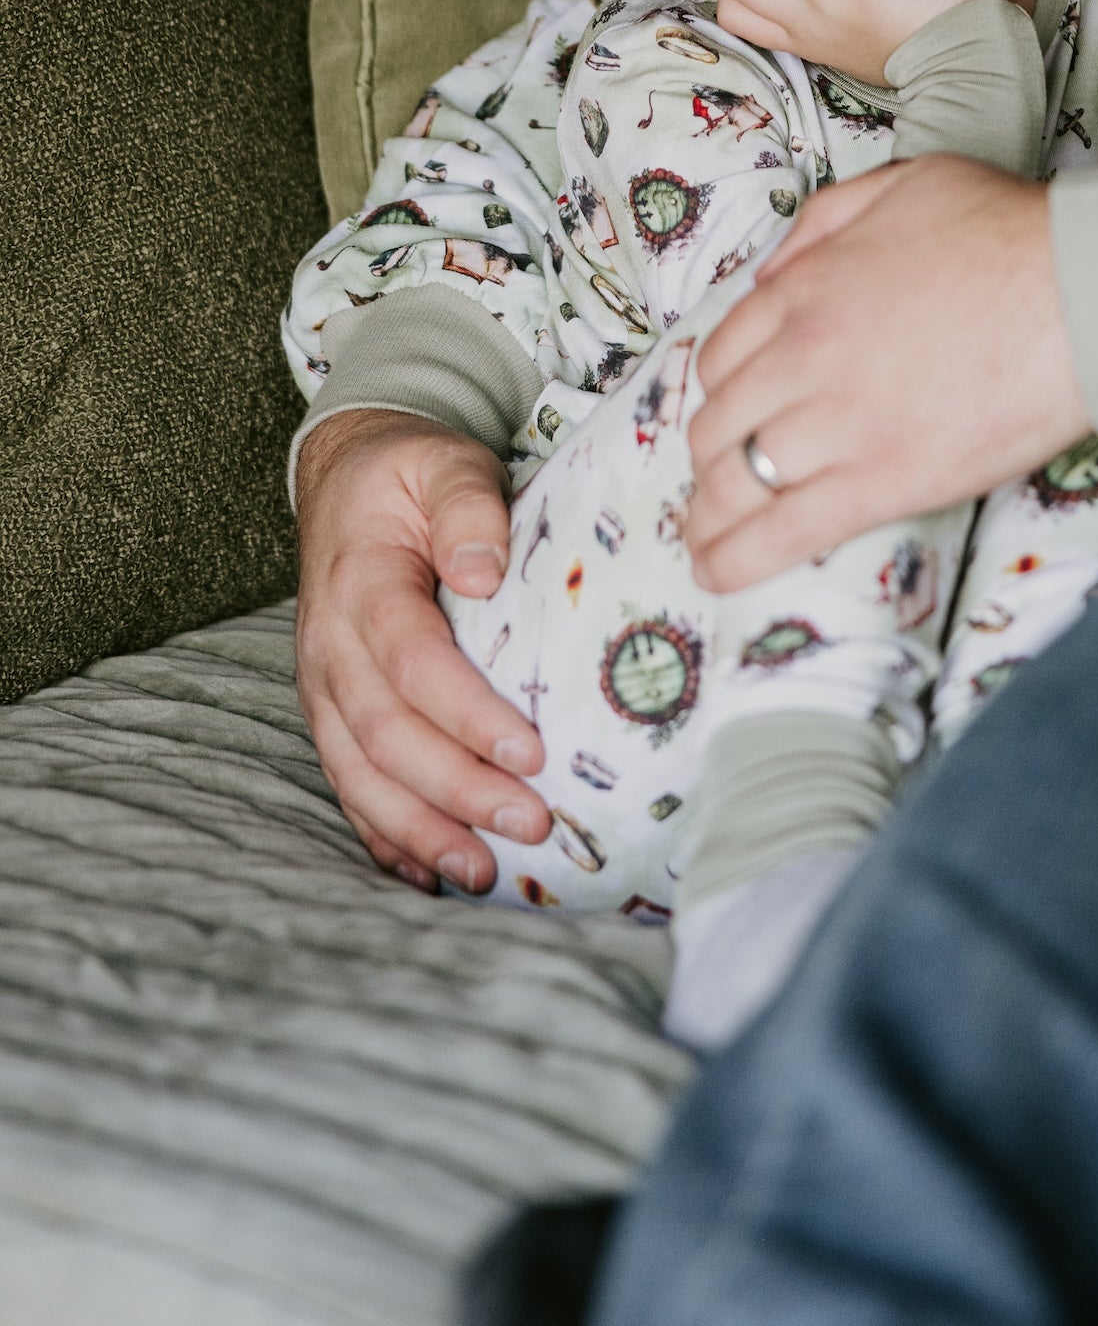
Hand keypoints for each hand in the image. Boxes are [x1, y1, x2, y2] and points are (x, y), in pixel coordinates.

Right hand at [293, 409, 548, 892]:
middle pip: (386, 735)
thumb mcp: (444, 463)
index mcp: (361, 585)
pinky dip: (384, 836)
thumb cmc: (411, 474)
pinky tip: (427, 873)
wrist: (347, 479)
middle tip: (530, 825)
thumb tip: (484, 572)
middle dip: (457, 790)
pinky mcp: (333, 712)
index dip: (468, 716)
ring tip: (483, 872)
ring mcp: (324, 687)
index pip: (412, 664)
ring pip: (360, 775)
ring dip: (420, 830)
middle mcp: (330, 647)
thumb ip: (466, 506)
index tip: (533, 752)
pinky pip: (349, 784)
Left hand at [684, 154, 1089, 587]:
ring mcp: (838, 424)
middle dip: (710, 454)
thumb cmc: (1008, 231)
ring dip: (710, 513)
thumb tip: (773, 273)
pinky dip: (737, 559)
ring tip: (705, 538)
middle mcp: (804, 355)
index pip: (724, 352)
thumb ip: (826, 222)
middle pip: (719, 420)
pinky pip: (784, 532)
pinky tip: (715, 573)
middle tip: (723, 475)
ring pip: (735, 481)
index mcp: (806, 287)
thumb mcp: (902, 184)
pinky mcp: (881, 483)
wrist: (1082, 291)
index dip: (721, 388)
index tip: (733, 409)